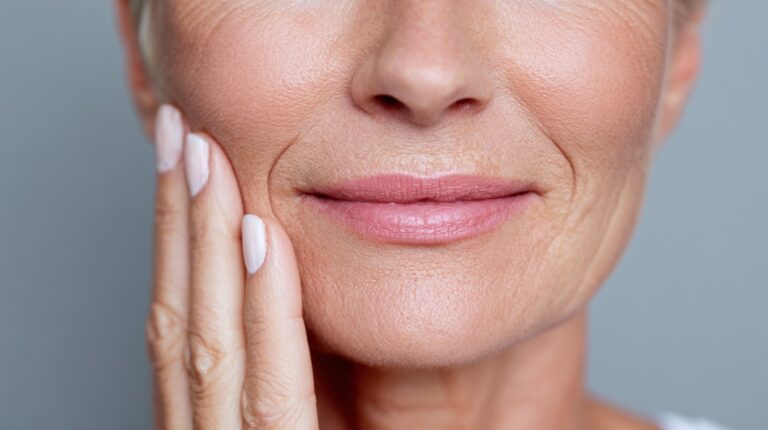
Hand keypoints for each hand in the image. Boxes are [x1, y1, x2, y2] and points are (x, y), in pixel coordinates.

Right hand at [144, 104, 317, 428]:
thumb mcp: (301, 414)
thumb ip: (288, 363)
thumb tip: (276, 271)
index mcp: (207, 418)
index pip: (179, 320)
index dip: (174, 237)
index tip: (178, 162)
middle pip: (180, 318)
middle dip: (178, 220)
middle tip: (178, 135)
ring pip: (209, 343)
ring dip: (205, 243)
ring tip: (204, 161)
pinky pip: (273, 393)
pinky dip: (265, 311)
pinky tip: (260, 238)